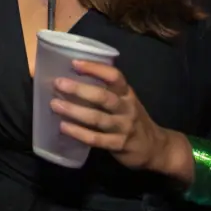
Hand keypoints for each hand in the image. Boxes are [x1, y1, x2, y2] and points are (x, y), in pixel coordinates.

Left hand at [51, 60, 184, 175]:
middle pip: (103, 97)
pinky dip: (79, 133)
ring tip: (55, 105)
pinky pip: (96, 139)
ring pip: (97, 118)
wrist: (155, 148)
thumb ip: (106, 91)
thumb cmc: (132, 119)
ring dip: (75, 111)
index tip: (75, 63)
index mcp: (127, 93)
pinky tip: (64, 127)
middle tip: (58, 83)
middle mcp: (127, 108)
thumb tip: (71, 79)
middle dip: (79, 89)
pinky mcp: (119, 145)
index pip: (114, 76)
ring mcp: (123, 128)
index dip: (95, 68)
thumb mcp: (125, 101)